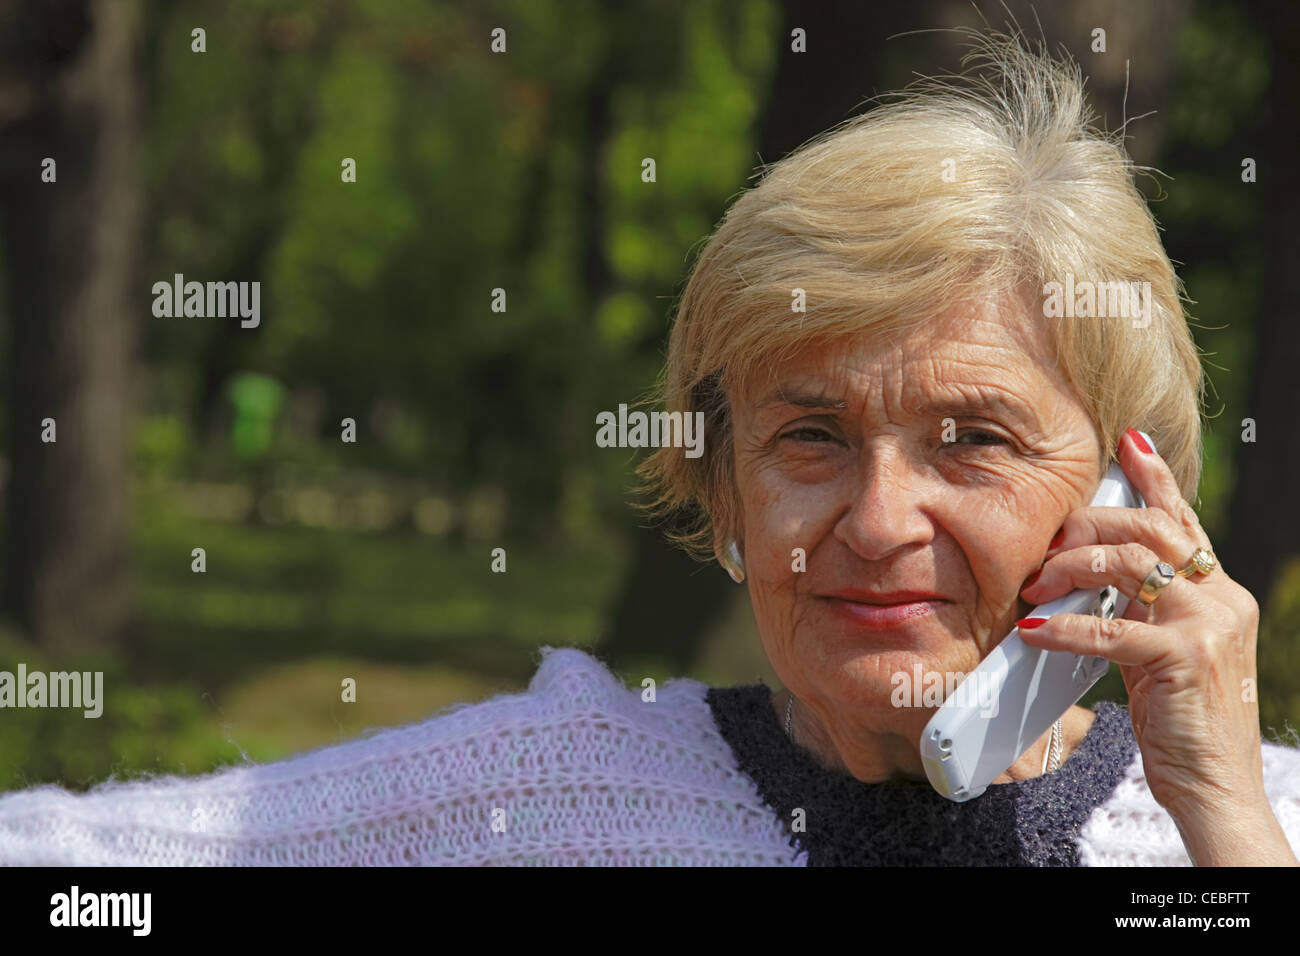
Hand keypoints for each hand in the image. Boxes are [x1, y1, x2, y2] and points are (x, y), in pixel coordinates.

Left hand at [1016, 428, 1295, 864]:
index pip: (1184, 522)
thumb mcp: (1169, 651)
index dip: (1156, 478)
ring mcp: (1209, 626)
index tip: (1127, 442)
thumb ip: (1147, 609)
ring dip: (1069, 571)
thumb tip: (1091, 574)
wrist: (1218, 787)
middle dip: (1087, 530)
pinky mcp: (1184, 660)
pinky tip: (1033, 632)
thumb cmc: (1184, 722)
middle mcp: (1223, 599)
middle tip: (1044, 550)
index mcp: (1221, 592)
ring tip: (1033, 591)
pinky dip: (1065, 628)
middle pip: (1148, 531)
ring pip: (1129, 566)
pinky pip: (1110, 629)